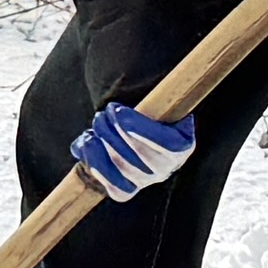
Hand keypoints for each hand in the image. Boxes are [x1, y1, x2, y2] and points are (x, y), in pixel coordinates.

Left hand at [69, 99, 196, 199]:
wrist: (130, 123)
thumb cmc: (145, 108)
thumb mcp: (154, 97)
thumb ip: (158, 93)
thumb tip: (167, 77)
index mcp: (182, 144)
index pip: (168, 145)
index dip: (141, 130)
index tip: (119, 112)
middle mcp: (166, 167)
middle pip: (140, 159)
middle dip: (114, 132)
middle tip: (104, 112)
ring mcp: (145, 181)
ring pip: (123, 173)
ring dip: (101, 148)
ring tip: (93, 127)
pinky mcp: (125, 189)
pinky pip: (111, 187)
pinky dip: (94, 164)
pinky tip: (85, 143)